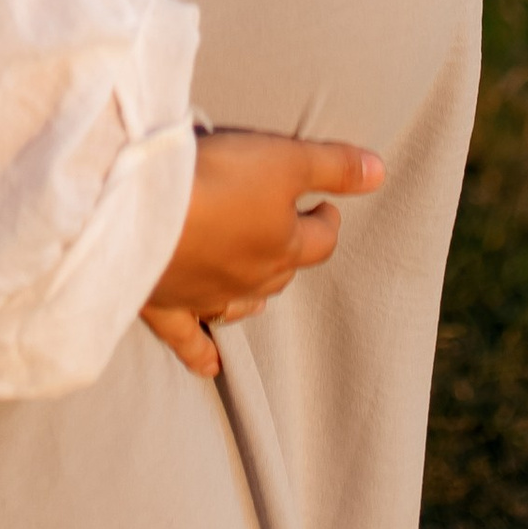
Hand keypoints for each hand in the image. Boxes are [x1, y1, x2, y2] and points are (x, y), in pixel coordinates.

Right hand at [140, 127, 384, 380]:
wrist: (145, 215)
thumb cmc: (219, 182)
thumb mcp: (284, 160)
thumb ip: (333, 167)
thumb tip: (381, 172)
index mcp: (284, 245)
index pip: (321, 238)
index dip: (326, 219)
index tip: (325, 203)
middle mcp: (253, 278)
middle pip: (284, 270)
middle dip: (291, 248)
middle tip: (288, 225)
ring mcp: (210, 297)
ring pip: (245, 303)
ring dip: (256, 294)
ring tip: (260, 281)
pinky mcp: (168, 307)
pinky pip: (189, 340)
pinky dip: (202, 353)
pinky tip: (212, 368)